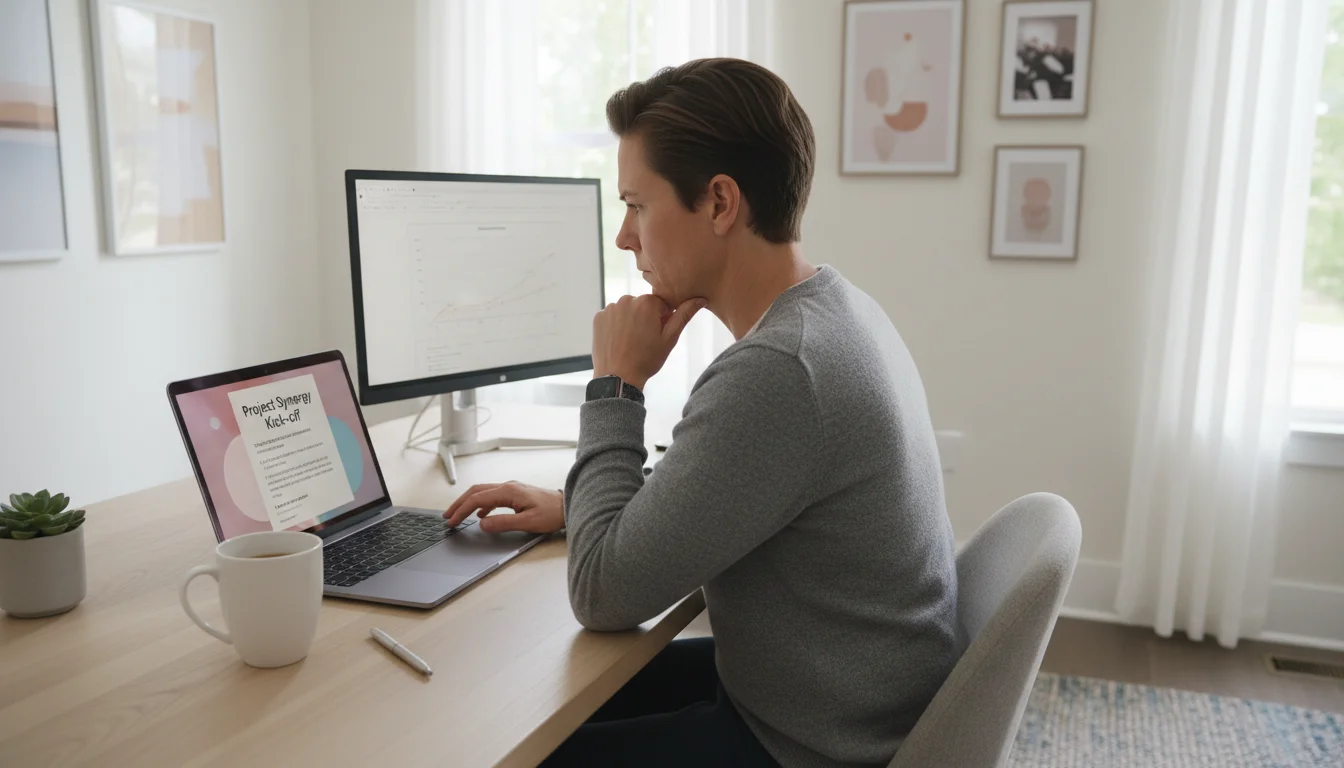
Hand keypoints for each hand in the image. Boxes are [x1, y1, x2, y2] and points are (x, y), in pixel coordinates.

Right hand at [443, 482, 564, 533]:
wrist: (568, 506)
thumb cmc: (552, 513)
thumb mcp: (527, 522)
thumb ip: (503, 523)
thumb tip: (481, 524)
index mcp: (508, 491)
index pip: (477, 499)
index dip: (462, 510)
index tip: (452, 521)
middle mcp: (508, 486)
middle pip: (476, 491)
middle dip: (459, 503)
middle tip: (447, 516)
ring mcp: (511, 488)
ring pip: (483, 492)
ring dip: (468, 503)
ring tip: (458, 514)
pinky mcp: (515, 493)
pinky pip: (492, 496)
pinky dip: (481, 504)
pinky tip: (480, 515)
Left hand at [592, 294, 705, 389]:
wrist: (618, 377)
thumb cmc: (647, 360)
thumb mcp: (670, 338)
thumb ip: (684, 315)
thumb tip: (700, 299)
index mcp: (647, 302)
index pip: (661, 304)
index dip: (662, 319)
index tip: (657, 335)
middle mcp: (627, 299)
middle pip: (643, 305)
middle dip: (645, 318)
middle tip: (645, 340)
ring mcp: (610, 308)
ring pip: (627, 310)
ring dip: (631, 320)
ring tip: (631, 342)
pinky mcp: (598, 317)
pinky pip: (613, 316)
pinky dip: (616, 325)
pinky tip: (619, 340)